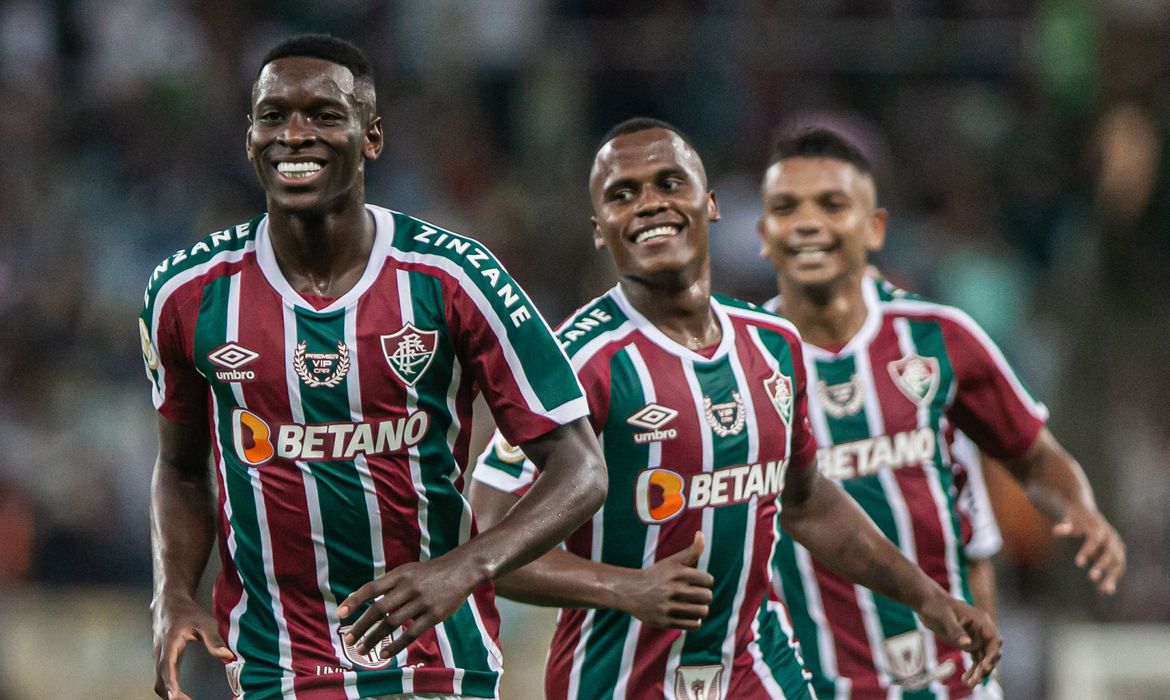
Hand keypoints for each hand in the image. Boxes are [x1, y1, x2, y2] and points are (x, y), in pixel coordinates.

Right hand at [152, 595, 233, 698]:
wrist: (169, 602)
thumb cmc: (188, 612)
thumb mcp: (205, 622)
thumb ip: (214, 640)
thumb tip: (227, 657)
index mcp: (170, 643)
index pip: (167, 667)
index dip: (171, 683)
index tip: (176, 696)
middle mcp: (160, 652)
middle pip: (159, 680)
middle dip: (171, 695)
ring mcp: (157, 656)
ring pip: (158, 681)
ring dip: (169, 694)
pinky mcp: (159, 658)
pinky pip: (160, 678)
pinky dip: (168, 688)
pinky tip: (179, 694)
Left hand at [337, 554, 480, 659]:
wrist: (462, 569)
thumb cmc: (431, 572)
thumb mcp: (409, 571)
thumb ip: (389, 584)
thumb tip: (362, 599)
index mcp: (400, 575)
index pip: (372, 588)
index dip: (355, 601)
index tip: (340, 613)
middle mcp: (409, 587)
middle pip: (379, 609)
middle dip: (361, 626)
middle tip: (349, 639)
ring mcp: (422, 602)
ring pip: (392, 624)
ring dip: (374, 638)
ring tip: (362, 650)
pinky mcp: (434, 615)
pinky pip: (411, 634)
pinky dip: (395, 645)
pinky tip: (384, 653)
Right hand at [617, 531, 713, 629]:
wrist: (631, 592)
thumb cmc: (657, 575)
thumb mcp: (673, 561)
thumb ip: (691, 550)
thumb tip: (701, 533)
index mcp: (678, 573)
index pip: (708, 580)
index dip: (705, 581)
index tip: (697, 582)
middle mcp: (674, 589)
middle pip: (707, 596)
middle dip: (704, 596)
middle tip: (695, 595)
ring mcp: (670, 606)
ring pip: (702, 611)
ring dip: (700, 609)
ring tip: (693, 606)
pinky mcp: (666, 621)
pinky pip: (694, 625)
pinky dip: (695, 621)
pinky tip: (688, 615)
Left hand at [915, 592, 1000, 687]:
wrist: (925, 600)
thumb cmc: (935, 605)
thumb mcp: (944, 616)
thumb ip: (956, 630)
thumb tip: (967, 645)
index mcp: (981, 620)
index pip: (994, 640)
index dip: (992, 655)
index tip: (985, 666)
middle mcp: (981, 629)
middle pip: (990, 652)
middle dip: (985, 667)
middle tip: (976, 680)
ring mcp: (974, 636)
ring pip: (982, 658)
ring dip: (978, 672)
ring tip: (970, 684)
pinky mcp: (966, 641)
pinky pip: (974, 658)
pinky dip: (972, 669)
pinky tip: (965, 680)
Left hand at [1052, 505, 1125, 594]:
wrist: (1087, 514)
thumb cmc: (1074, 520)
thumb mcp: (1067, 521)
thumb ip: (1063, 527)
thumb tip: (1057, 530)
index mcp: (1097, 527)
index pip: (1094, 540)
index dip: (1087, 551)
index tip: (1078, 563)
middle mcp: (1110, 537)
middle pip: (1110, 552)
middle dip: (1102, 565)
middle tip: (1091, 578)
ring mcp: (1117, 546)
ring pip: (1119, 562)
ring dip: (1112, 576)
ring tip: (1104, 590)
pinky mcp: (1118, 554)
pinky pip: (1118, 568)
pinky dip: (1113, 578)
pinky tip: (1105, 591)